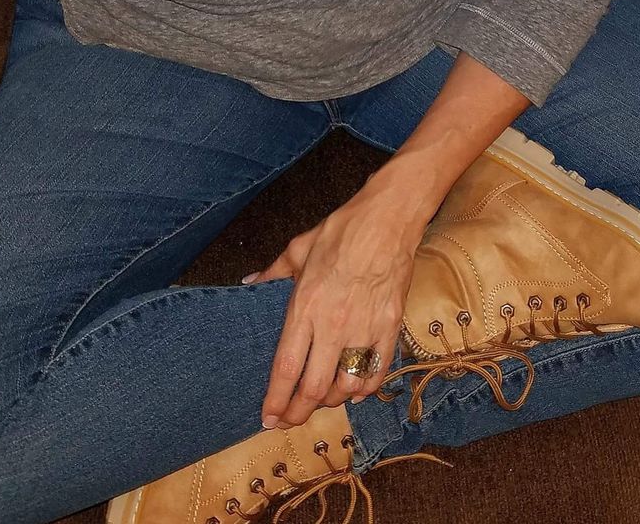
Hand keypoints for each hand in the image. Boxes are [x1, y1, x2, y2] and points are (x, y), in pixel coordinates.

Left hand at [242, 177, 423, 429]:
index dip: (276, 399)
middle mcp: (333, 325)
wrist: (387, 220)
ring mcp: (364, 329)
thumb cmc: (341, 230)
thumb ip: (273, 272)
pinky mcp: (390, 327)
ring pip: (347, 386)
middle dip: (299, 412)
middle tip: (290, 420)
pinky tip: (355, 390)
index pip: (286, 367)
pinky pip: (377, 372)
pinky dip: (365, 389)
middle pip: (314, 388)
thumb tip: (250, 283)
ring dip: (332, 400)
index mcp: (305, 307)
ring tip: (321, 400)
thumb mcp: (298, 247)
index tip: (268, 417)